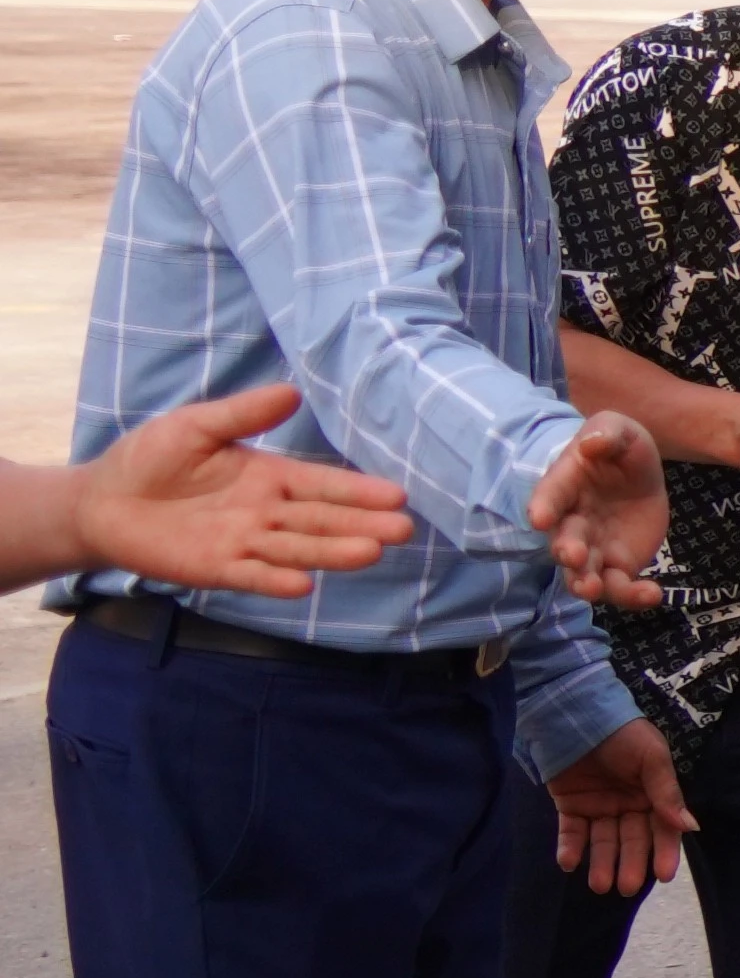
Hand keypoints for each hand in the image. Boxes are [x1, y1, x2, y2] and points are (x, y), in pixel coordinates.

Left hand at [68, 382, 411, 596]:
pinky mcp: (215, 568)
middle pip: (320, 521)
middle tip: (402, 530)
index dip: (356, 490)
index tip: (396, 495)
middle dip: (360, 524)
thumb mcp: (195, 425)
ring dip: (332, 553)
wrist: (100, 501)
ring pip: (296, 549)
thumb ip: (242, 415)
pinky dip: (274, 580)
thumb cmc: (149, 458)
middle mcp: (265, 513)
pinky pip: (250, 575)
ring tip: (370, 553)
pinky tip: (303, 584)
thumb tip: (291, 392)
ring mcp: (243, 543)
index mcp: (267, 476)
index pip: (321, 484)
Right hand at [526, 413, 668, 609]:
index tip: (538, 517)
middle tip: (572, 556)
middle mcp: (572, 522)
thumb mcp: (619, 429)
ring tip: (593, 589)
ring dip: (586, 583)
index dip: (543, 506)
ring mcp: (593, 547)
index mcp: (566, 485)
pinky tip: (652, 594)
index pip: (550, 495)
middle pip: (563, 540)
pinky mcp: (617, 564)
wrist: (635, 474)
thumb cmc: (616, 449)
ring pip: (583, 573)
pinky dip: (632, 595)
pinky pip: (620, 586)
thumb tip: (593, 442)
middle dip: (565, 549)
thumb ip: (608, 432)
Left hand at [547, 715, 697, 895]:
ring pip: (603, 841)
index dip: (663, 851)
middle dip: (630, 863)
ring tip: (599, 885)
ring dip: (601, 862)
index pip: (662, 829)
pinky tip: (569, 863)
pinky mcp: (570, 806)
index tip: (663, 875)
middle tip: (626, 887)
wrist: (575, 712)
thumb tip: (690, 827)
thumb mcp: (651, 757)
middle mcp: (628, 804)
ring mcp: (598, 806)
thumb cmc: (622, 732)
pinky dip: (571, 847)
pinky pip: (571, 831)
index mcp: (652, 793)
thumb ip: (666, 792)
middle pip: (632, 840)